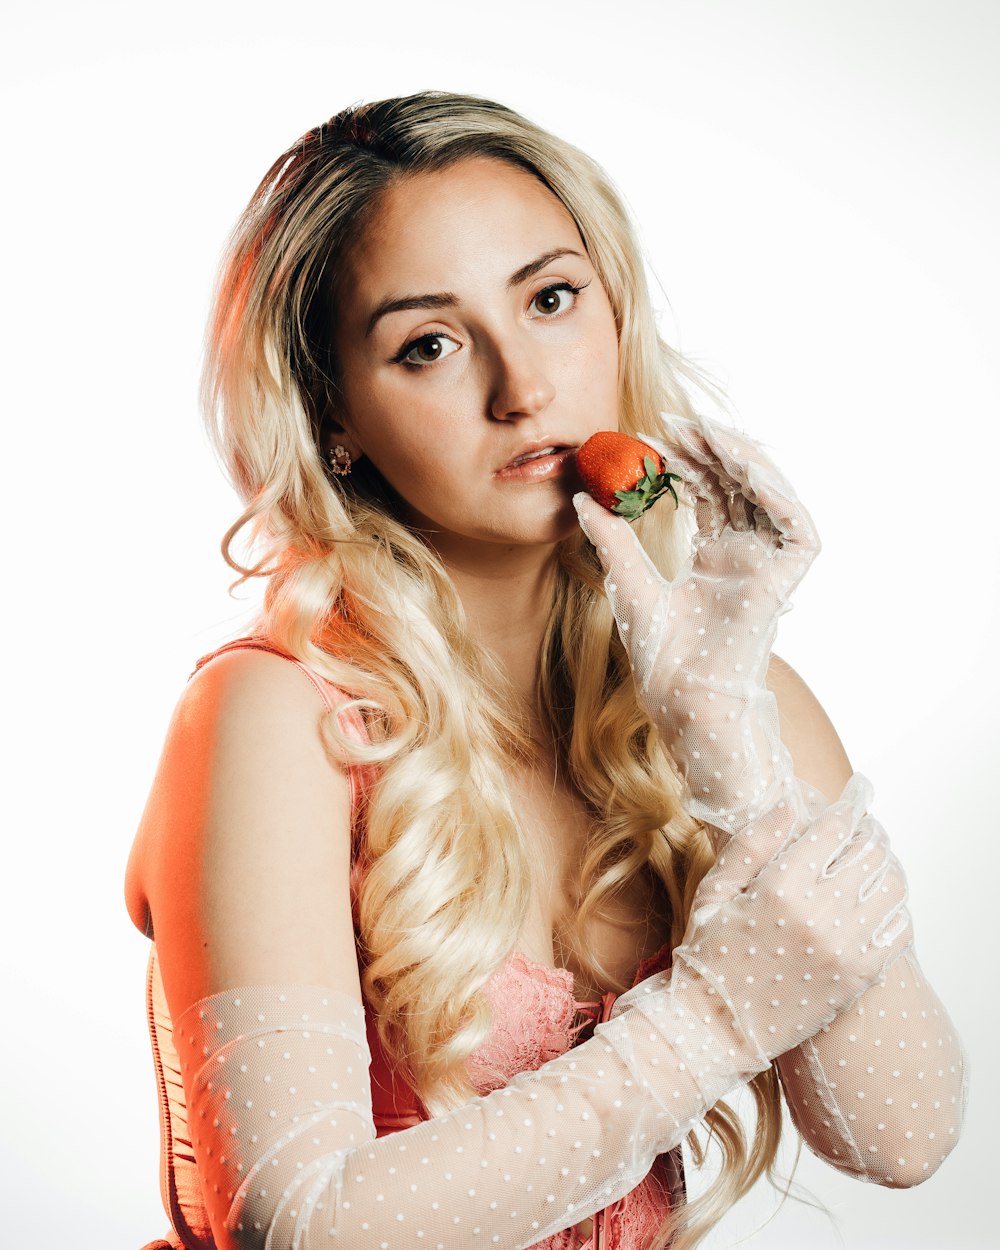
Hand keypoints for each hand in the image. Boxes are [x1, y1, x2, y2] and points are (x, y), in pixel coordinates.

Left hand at [573, 411, 819, 834]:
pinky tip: (744, 468)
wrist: (680, 698)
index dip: (686, 461)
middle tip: (677, 423)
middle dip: (711, 449)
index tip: (654, 435)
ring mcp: (767, 568)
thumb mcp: (628, 582)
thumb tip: (580, 497)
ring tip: (705, 434)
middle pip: (737, 486)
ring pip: (770, 495)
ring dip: (742, 459)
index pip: (707, 493)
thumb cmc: (658, 656)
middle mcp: (744, 558)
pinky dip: (777, 492)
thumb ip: (612, 539)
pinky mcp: (785, 581)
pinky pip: (796, 527)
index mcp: (713, 560)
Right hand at [607, 774, 911, 1107]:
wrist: (715, 1028)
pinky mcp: (858, 977)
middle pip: (869, 852)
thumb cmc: (708, 956)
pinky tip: (879, 902)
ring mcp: (844, 947)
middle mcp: (819, 914)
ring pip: (890, 886)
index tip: (859, 791)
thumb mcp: (716, 892)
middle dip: (871, 831)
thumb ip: (753, 844)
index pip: (835, 828)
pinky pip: (898, 930)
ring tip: (874, 860)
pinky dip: (896, 907)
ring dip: (886, 865)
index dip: (852, 804)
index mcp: (780, 887)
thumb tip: (789, 805)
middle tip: (865, 826)